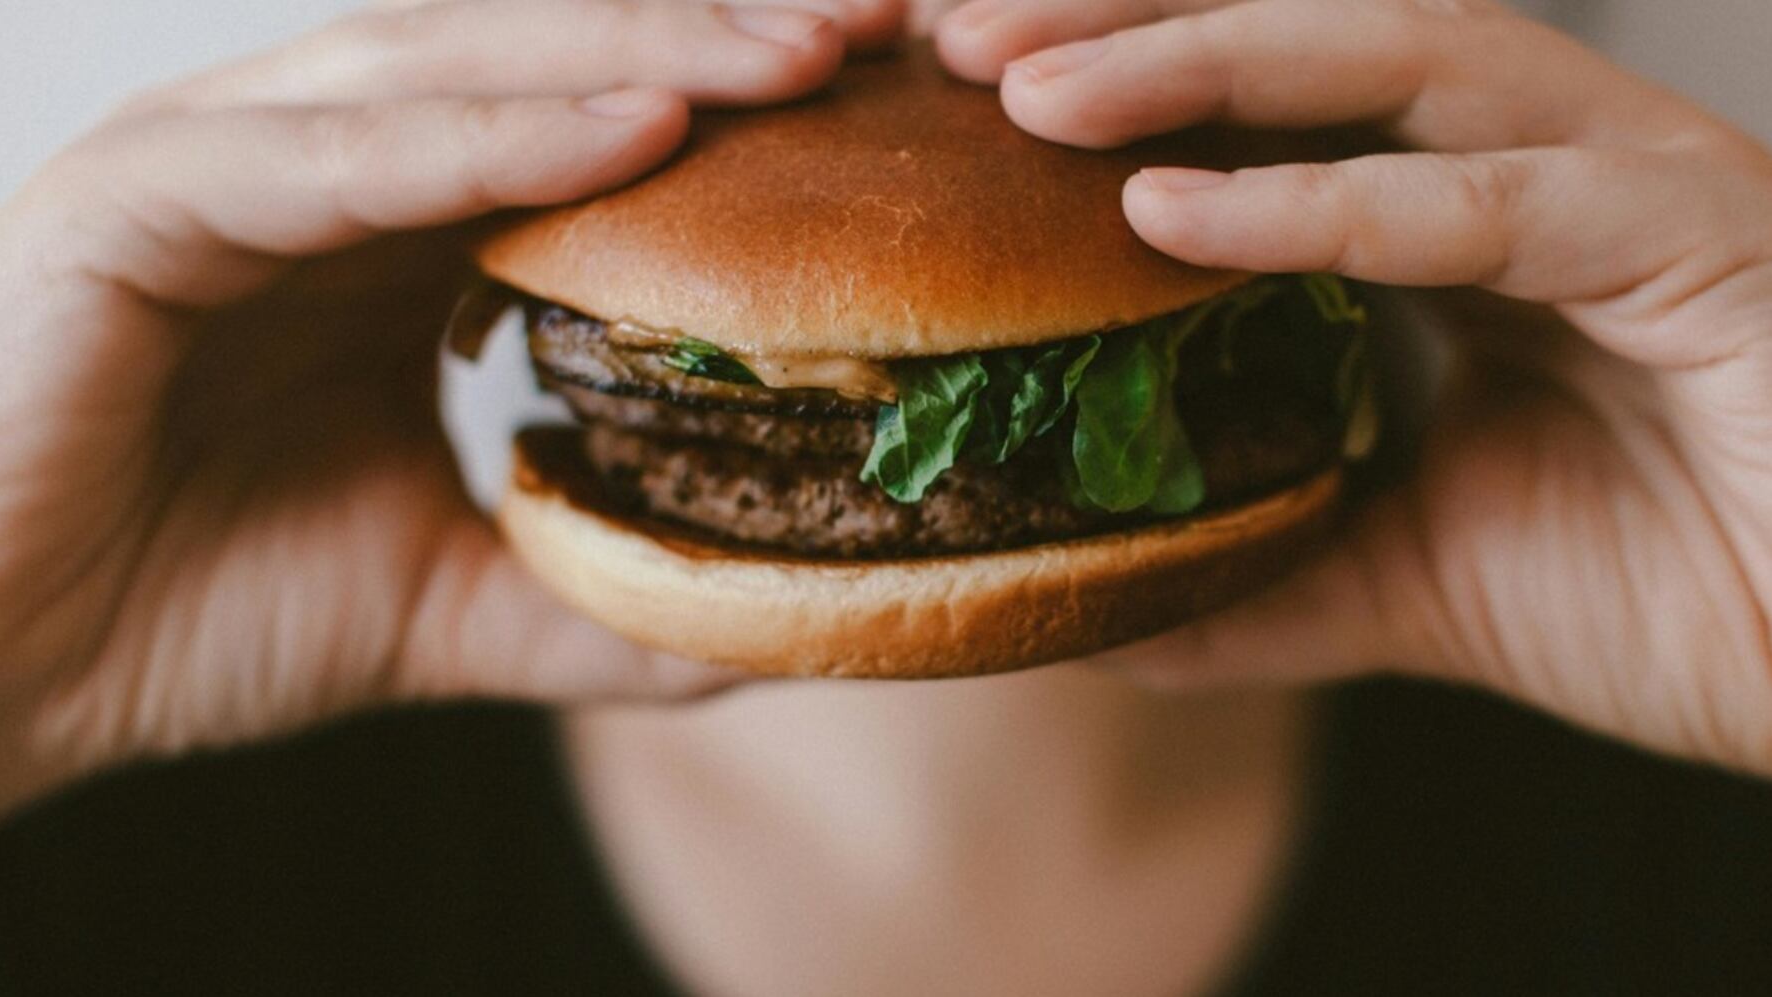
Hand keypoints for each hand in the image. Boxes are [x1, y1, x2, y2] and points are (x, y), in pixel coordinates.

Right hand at [0, 0, 903, 813]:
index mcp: (402, 240)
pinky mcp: (142, 199)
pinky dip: (490, 133)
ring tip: (804, 52)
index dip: (748, 117)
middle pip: (556, 66)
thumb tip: (772, 624)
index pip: (598, 136)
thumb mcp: (451, 605)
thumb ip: (599, 600)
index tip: (900, 112)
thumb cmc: (188, 611)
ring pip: (461, 71)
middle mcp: (327, 174)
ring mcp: (231, 165)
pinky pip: (341, 154)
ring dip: (639, 51)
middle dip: (726, 41)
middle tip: (892, 31)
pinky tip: (636, 126)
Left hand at [936, 0, 1771, 772]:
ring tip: (1024, 88)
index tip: (951, 102)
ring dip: (1198, 59)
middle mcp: (1531, 167)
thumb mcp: (1401, 580)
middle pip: (1306, 38)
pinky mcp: (1696, 235)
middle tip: (952, 41)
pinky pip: (1490, 200)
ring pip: (1394, 57)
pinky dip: (1327, 200)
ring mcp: (1620, 181)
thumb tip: (1094, 609)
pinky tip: (1170, 210)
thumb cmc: (1664, 595)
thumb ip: (1257, 575)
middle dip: (1123, 23)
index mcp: (1459, 222)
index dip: (1112, 85)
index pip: (1266, 110)